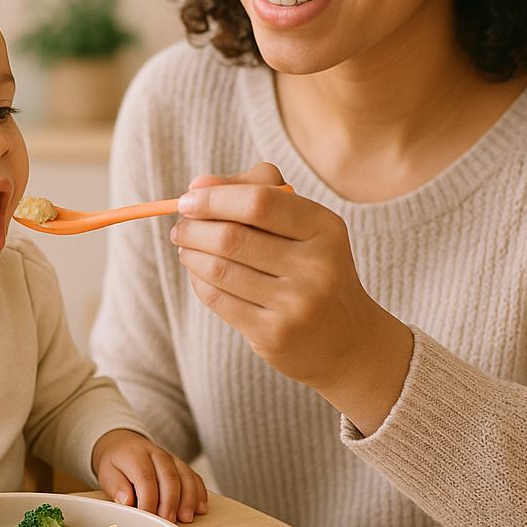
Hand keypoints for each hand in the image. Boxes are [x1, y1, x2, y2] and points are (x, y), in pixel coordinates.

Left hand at [91, 429, 207, 522]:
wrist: (125, 445)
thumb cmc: (116, 464)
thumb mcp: (107, 473)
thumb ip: (115, 486)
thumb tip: (126, 500)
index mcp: (135, 454)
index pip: (145, 477)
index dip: (148, 499)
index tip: (147, 517)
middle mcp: (156, 453)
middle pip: (169, 476)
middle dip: (170, 502)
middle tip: (169, 522)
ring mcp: (171, 458)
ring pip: (185, 475)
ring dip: (188, 498)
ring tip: (186, 518)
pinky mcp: (180, 465)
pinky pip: (194, 476)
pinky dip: (199, 492)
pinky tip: (200, 508)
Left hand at [172, 162, 413, 433]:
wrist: (346, 341)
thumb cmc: (313, 269)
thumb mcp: (303, 227)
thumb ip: (255, 193)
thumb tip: (197, 185)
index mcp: (325, 228)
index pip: (258, 201)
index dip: (214, 197)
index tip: (187, 199)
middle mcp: (317, 266)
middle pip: (232, 236)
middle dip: (193, 228)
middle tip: (180, 227)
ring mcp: (297, 304)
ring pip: (219, 268)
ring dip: (190, 254)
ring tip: (185, 248)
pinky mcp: (274, 334)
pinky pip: (218, 299)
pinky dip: (199, 281)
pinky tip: (199, 274)